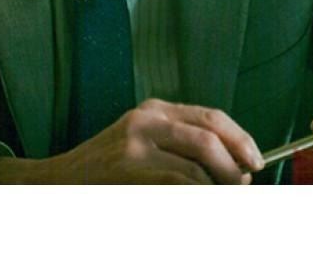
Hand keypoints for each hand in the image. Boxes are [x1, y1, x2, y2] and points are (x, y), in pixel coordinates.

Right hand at [0, 98, 264, 183]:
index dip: (240, 139)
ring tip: (219, 200)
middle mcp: (146, 120)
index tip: (256, 161)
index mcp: (154, 110)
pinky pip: (179, 186)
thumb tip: (235, 167)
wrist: (56, 182)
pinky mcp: (128, 170)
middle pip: (209, 138)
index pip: (210, 117)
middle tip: (242, 186)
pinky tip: (199, 203)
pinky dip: (197, 198)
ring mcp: (135, 145)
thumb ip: (181, 144)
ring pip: (196, 169)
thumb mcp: (141, 142)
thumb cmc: (105, 169)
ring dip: (216, 190)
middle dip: (234, 166)